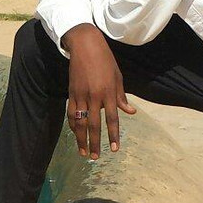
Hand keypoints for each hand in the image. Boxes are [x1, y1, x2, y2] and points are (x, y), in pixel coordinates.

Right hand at [63, 24, 136, 158]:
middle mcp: (94, 96)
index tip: (114, 149)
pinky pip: (71, 113)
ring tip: (83, 152)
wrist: (85, 46)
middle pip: (94, 125)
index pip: (112, 119)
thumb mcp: (118, 77)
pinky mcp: (71, 93)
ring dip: (81, 139)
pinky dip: (73, 125)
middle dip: (94, 142)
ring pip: (80, 122)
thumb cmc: (105, 60)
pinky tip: (76, 134)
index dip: (113, 135)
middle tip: (94, 157)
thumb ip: (121, 97)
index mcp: (108, 92)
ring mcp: (80, 95)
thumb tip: (131, 112)